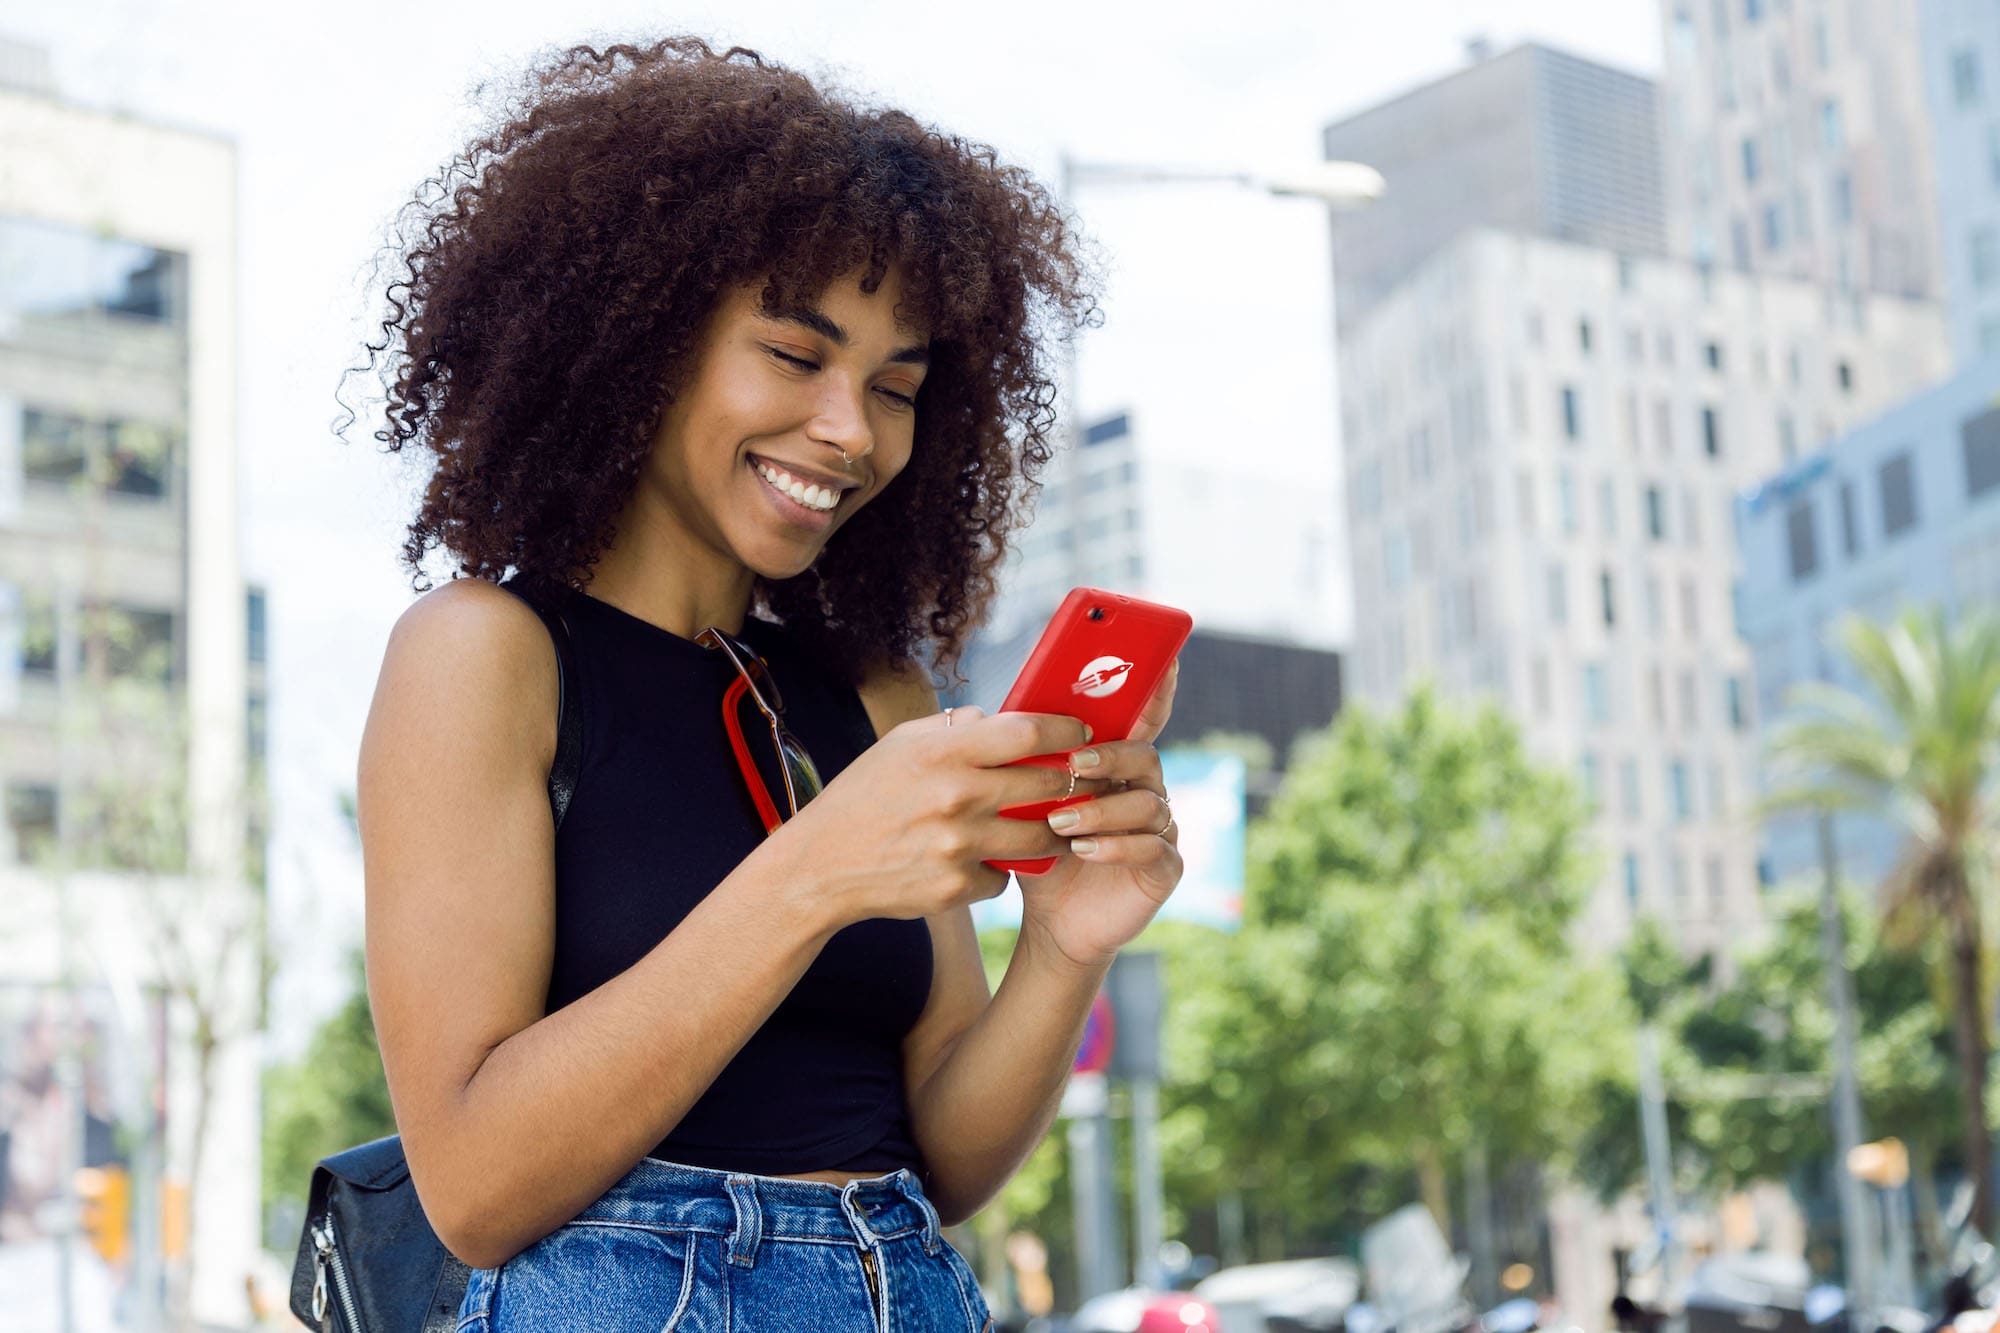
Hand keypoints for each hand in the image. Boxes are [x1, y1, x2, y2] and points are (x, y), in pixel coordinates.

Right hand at [765, 706, 1115, 928]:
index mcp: (942, 752)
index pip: (1027, 733)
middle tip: (1086, 780)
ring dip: (1057, 830)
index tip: (1081, 733)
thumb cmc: (864, 796)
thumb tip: (997, 717)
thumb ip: (953, 728)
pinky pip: (1005, 876)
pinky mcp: (957, 888)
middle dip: (1075, 782)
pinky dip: (1002, 868)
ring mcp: (959, 846)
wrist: (821, 865)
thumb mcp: (900, 744)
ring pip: (1042, 838)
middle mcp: (956, 797)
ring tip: (1059, 823)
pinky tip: (988, 859)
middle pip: (1048, 785)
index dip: (1065, 731)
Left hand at [1016, 659, 1182, 970]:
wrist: (1050, 919)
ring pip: (1147, 803)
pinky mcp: (1165, 868)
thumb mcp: (1024, 800)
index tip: (1164, 661)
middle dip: (1110, 757)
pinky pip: (1153, 847)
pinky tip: (1083, 850)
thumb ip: (1024, 761)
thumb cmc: (1037, 849)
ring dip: (1102, 809)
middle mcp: (1146, 790)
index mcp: (1116, 765)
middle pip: (1144, 756)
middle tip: (1074, 764)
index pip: (1142, 720)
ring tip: (1061, 822)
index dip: (1156, 690)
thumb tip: (993, 714)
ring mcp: (1161, 829)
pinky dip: (1117, 845)